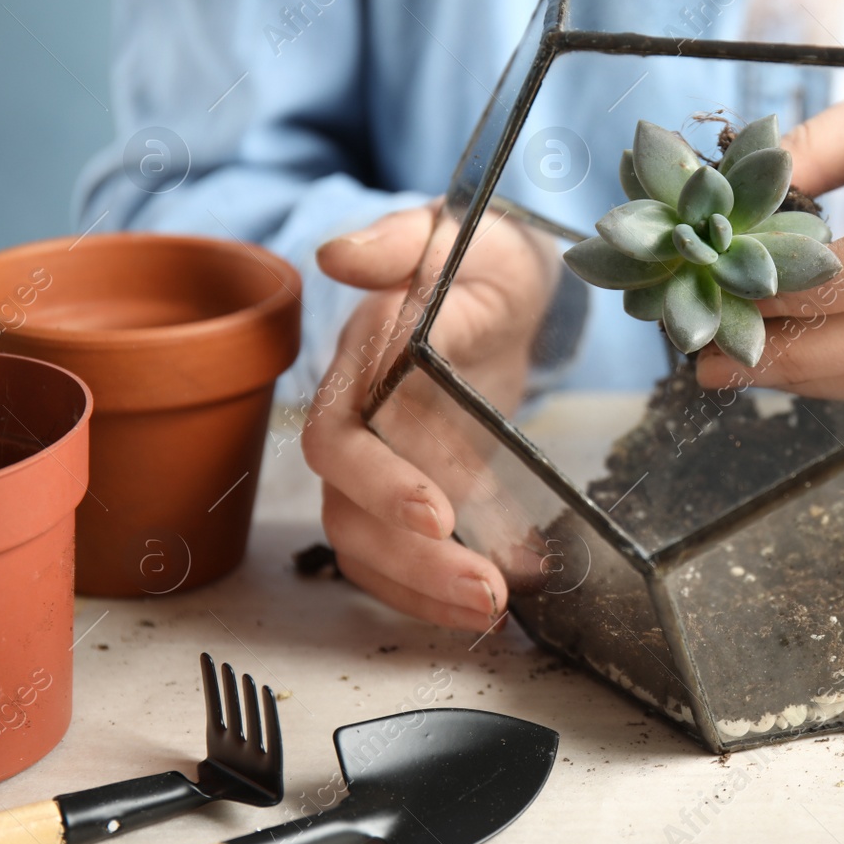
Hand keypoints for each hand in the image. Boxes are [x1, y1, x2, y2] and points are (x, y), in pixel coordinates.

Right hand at [303, 202, 557, 629]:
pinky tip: (496, 608)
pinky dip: (438, 591)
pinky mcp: (421, 490)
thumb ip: (401, 241)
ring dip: (427, 590)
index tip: (439, 513)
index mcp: (359, 365)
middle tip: (486, 592)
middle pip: (351, 515)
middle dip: (415, 562)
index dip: (378, 482)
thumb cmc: (476, 254)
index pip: (340, 440)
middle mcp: (361, 423)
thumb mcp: (453, 233)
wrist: (503, 285)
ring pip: (372, 548)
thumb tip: (341, 254)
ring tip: (496, 611)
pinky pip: (404, 558)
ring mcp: (388, 464)